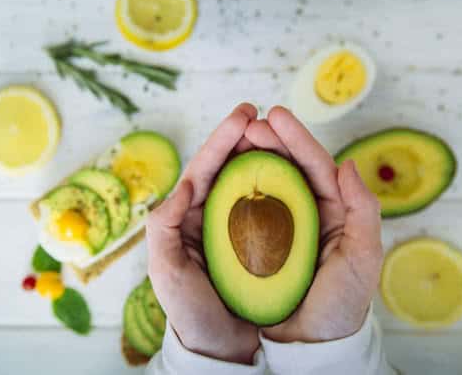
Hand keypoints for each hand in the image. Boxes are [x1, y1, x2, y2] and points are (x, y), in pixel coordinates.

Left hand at [146, 103, 287, 363]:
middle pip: (231, 167)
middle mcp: (213, 215)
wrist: (221, 347)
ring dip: (269, 155)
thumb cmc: (190, 313)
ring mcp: (239, 226)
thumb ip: (164, 226)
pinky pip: (275, 205)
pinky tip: (297, 171)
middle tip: (269, 118)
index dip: (223, 139)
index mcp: (188, 216)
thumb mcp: (166, 271)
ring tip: (284, 135)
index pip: (205, 169)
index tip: (246, 113)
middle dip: (249, 139)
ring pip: (255, 180)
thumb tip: (183, 184)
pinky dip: (284, 184)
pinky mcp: (263, 240)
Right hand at [253, 106, 383, 342]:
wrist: (311, 343)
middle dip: (269, 140)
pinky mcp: (257, 241)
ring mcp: (281, 224)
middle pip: (287, 165)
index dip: (296, 138)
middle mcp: (307, 211)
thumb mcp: (363, 257)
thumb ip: (363, 210)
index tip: (273, 115)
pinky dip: (235, 186)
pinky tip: (224, 173)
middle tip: (247, 122)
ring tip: (234, 138)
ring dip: (250, 156)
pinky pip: (245, 206)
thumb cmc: (341, 304)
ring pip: (265, 180)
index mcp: (334, 209)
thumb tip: (348, 163)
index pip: (315, 165)